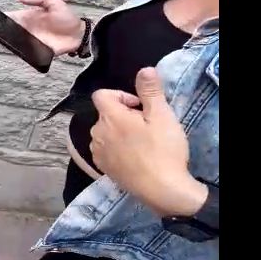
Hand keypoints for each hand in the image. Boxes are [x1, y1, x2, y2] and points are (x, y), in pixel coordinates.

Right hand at [7, 0, 84, 55]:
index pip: (15, 16)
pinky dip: (20, 49)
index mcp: (31, 16)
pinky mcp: (38, 50)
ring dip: (9, 40)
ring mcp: (33, 39)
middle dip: (3, 29)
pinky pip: (26, 50)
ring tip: (2, 38)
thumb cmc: (68, 18)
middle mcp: (30, 28)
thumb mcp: (55, 3)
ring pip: (16, 40)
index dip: (6, 16)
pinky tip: (15, 47)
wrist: (79, 34)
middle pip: (12, 29)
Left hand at [90, 68, 207, 216]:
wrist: (162, 190)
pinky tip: (135, 157)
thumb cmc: (163, 151)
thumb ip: (150, 90)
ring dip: (119, 133)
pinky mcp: (103, 169)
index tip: (138, 107)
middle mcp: (98, 133)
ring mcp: (98, 153)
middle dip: (123, 115)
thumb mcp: (162, 116)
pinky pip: (106, 150)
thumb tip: (144, 70)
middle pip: (105, 114)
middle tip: (146, 126)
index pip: (101, 94)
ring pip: (105, 133)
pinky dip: (117, 149)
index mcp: (110, 117)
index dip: (120, 95)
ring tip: (141, 142)